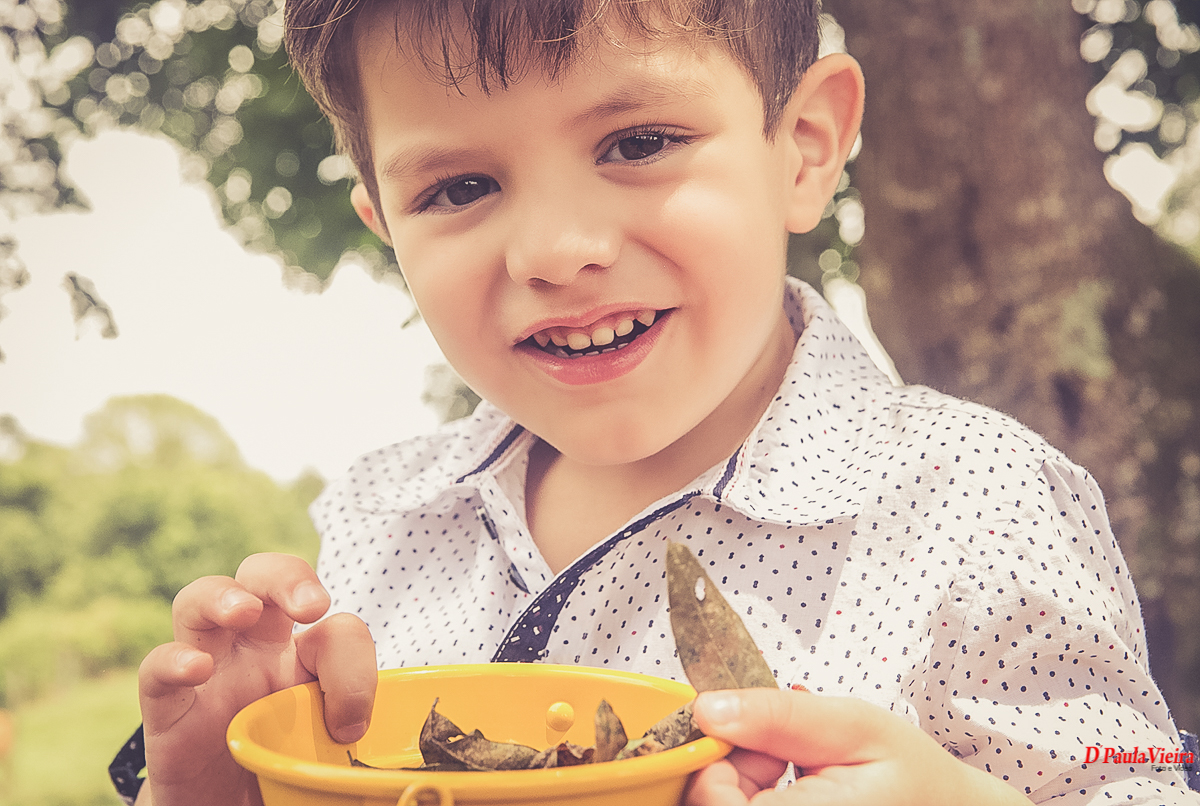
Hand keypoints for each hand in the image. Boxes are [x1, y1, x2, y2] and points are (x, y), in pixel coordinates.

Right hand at [137, 553, 376, 805]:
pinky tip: (195, 669)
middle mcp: (254, 651)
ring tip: (242, 610)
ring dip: (222, 596)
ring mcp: (207, 674)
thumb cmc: (286, 775)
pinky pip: (155, 671)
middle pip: (263, 576)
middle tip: (311, 603)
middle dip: (286, 575)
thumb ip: (358, 741)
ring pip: (199, 600)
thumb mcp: (332, 754)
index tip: (351, 724)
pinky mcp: (167, 712)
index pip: (337, 630)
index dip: (352, 666)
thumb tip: (393, 768)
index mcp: (305, 657)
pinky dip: (172, 660)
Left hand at [684, 688, 1031, 805]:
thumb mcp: (854, 727)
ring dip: (736, 784)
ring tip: (788, 768)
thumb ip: (780, 717)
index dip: (713, 762)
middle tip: (778, 750)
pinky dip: (746, 797)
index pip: (711, 800)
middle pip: (706, 805)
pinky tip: (784, 787)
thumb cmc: (912, 775)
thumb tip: (709, 709)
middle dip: (727, 769)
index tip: (749, 736)